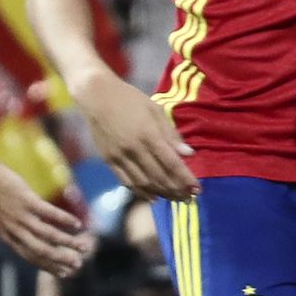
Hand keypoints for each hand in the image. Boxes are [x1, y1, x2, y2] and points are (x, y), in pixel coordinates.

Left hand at [0, 157, 93, 277]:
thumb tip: (30, 236)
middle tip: (78, 265)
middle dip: (61, 259)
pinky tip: (77, 224)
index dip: (49, 266)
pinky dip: (65, 220)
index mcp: (8, 238)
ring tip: (84, 246)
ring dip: (68, 242)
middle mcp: (14, 231)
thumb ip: (14, 230)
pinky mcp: (27, 200)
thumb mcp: (0, 219)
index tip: (64, 273)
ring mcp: (21, 216)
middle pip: (42, 251)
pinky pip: (50, 213)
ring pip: (48, 235)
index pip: (31, 258)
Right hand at [75, 73, 198, 200]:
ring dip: (161, 194)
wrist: (97, 96)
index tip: (197, 189)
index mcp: (148, 133)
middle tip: (189, 199)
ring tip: (174, 199)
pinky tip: (153, 197)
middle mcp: (134, 148)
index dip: (185, 178)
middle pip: (159, 176)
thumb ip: (171, 134)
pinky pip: (126, 182)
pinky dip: (141, 192)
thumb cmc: (130, 99)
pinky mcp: (108, 161)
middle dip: (176, 190)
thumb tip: (188, 154)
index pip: (171, 162)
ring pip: (143, 183)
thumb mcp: (155, 109)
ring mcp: (120, 156)